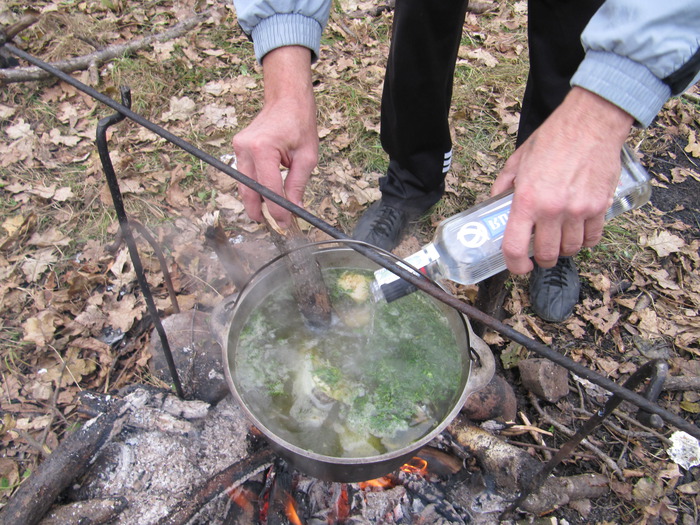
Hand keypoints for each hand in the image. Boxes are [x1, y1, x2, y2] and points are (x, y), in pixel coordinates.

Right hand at [232, 46, 318, 227]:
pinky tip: (265, 197)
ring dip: (256, 201)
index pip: (269, 189)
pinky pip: (244, 175)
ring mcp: (238, 147)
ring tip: (270, 215)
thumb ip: (297, 185)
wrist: (286, 99)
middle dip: (260, 211)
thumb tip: (294, 209)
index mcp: (263, 148)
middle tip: (274, 226)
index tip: (286, 223)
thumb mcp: (307, 157)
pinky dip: (254, 187)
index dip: (277, 210)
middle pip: (249, 191)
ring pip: (244, 185)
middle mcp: (245, 148)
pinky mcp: (238, 148)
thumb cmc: (299, 122)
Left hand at [491, 87, 633, 273]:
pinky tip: (579, 234)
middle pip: (547, 254)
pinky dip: (585, 241)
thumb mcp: (518, 160)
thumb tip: (494, 202)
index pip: (515, 247)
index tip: (519, 267)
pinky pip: (593, 238)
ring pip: (571, 249)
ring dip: (564, 251)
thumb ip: (504, 185)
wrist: (591, 122)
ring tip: (560, 241)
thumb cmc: (553, 138)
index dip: (515, 265)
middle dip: (542, 259)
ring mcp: (578, 210)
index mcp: (526, 200)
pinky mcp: (600, 206)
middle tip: (540, 253)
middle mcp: (552, 209)